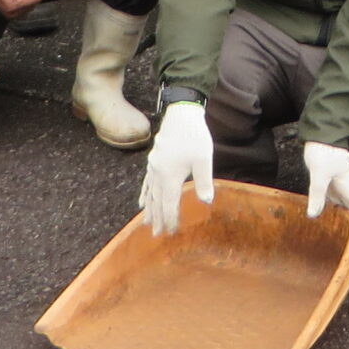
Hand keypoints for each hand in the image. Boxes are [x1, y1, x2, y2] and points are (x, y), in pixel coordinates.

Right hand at [140, 103, 214, 235]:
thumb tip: (206, 202)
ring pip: (150, 193)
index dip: (170, 219)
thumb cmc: (194, 136)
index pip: (169, 204)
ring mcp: (153, 166)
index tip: (171, 232)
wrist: (181, 113)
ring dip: (149, 210)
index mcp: (170, 176)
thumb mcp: (203, 159)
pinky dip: (145, 194)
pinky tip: (142, 202)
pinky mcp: (154, 160)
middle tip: (156, 235)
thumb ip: (203, 181)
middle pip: (157, 201)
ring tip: (146, 224)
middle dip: (157, 219)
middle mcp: (158, 174)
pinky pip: (147, 182)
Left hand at [303, 141, 348, 242]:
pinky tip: (339, 223)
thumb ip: (317, 194)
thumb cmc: (323, 154)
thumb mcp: (318, 174)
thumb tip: (313, 215)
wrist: (321, 141)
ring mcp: (340, 189)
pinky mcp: (332, 188)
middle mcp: (347, 189)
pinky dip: (342, 215)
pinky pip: (339, 205)